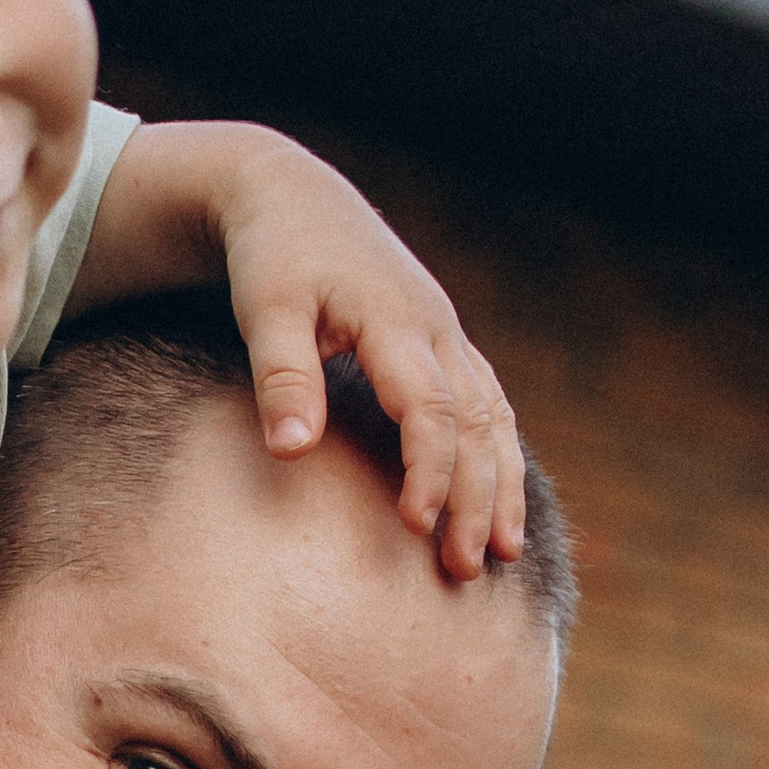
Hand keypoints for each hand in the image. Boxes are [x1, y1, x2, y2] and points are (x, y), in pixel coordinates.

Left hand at [212, 138, 523, 578]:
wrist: (294, 199)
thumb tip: (294, 449)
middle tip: (465, 569)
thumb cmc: (272, 258)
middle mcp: (436, 327)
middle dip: (477, 498)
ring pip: (494, 416)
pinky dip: (499, 456)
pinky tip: (499, 504)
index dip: (429, 470)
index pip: (430, 407)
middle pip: (476, 423)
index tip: (414, 525)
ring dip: (501, 485)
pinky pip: (488, 405)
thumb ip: (282, 376)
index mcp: (396, 319)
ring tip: (503, 553)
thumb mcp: (265, 309)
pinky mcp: (445, 344)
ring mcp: (448, 334)